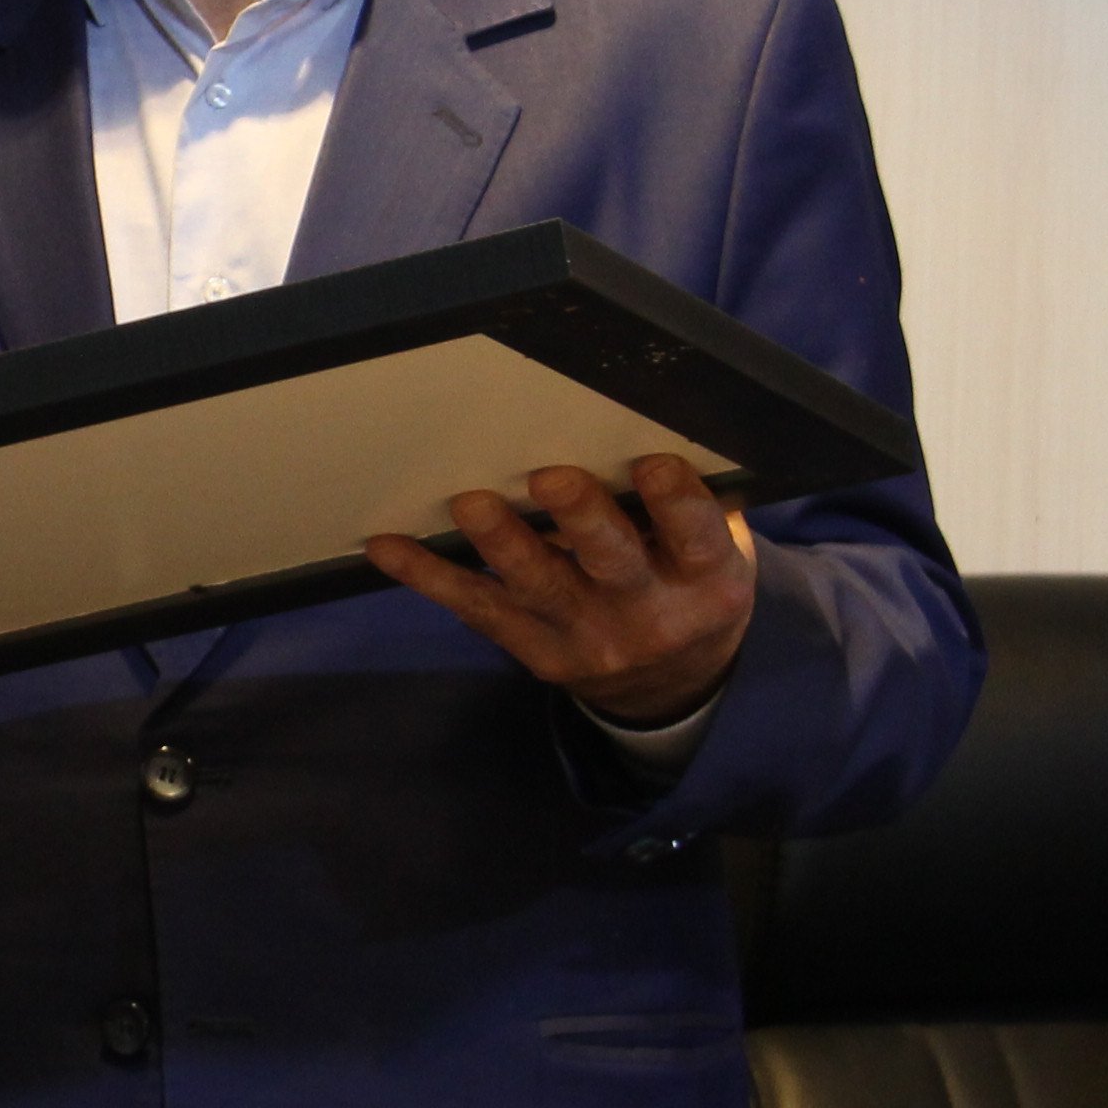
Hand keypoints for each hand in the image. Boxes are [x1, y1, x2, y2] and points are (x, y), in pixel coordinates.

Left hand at [362, 456, 757, 728]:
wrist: (671, 685)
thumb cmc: (688, 583)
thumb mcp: (718, 551)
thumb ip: (691, 504)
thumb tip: (641, 422)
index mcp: (707, 580)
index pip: (696, 537)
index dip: (676, 502)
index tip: (652, 462)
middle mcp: (650, 614)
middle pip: (612, 562)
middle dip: (581, 520)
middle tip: (550, 478)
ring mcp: (588, 637)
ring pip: (538, 586)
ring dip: (500, 543)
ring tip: (469, 503)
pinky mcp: (537, 650)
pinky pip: (478, 609)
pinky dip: (430, 577)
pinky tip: (389, 547)